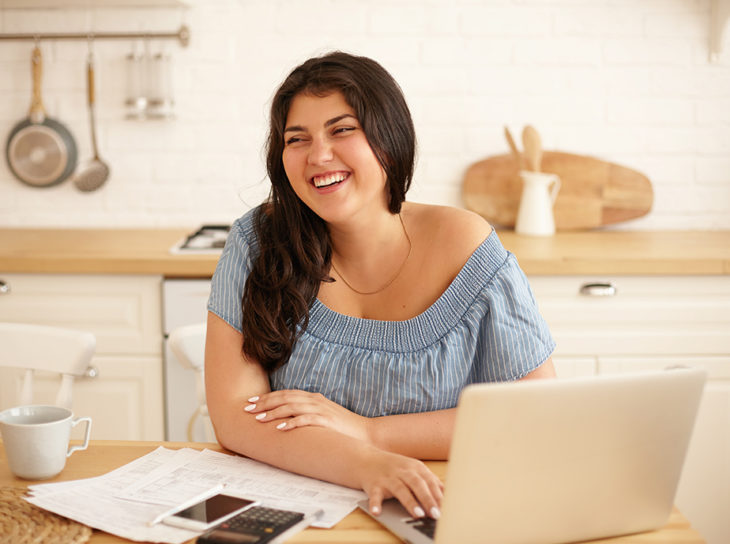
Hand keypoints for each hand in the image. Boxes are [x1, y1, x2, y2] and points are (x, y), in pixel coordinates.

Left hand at [244, 390, 370, 442]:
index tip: (252, 402)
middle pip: (285, 398)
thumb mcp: (323, 417)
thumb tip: (287, 421)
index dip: (268, 397)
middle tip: (247, 409)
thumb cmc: (343, 428)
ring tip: (258, 419)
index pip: (286, 394)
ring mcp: (321, 410)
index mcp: (313, 398)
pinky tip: (279, 428)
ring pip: (292, 407)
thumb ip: (307, 414)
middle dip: (264, 403)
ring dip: (273, 412)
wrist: (366, 434)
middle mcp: (315, 400)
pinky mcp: (327, 421)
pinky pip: (305, 419)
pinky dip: (291, 422)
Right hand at [357, 447, 443, 519]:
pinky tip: (377, 512)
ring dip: (409, 502)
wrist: (366, 459)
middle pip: (417, 484)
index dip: (438, 495)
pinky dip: (375, 504)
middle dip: (428, 499)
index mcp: (415, 467)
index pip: (429, 481)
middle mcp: (402, 471)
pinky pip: (375, 495)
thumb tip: (448, 495)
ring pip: (400, 489)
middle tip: (436, 514)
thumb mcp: (414, 469)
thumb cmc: (395, 468)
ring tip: (418, 514)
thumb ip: (430, 481)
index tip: (447, 509)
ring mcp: (388, 478)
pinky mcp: (374, 485)